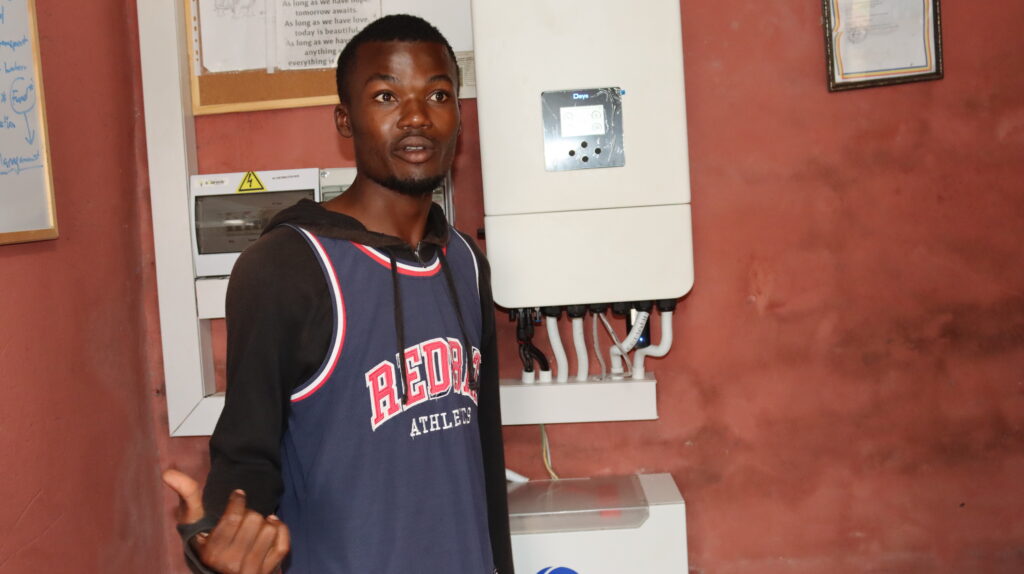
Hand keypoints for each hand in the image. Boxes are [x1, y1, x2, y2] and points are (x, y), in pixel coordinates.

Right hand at [163, 469, 289, 573]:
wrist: (222, 572)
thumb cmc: (208, 540)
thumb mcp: (193, 521)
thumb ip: (187, 495)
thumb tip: (168, 473)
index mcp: (211, 552)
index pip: (233, 517)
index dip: (238, 500)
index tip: (238, 495)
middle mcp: (230, 564)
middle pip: (253, 520)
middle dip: (250, 513)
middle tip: (245, 518)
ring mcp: (250, 570)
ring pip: (269, 530)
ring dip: (266, 523)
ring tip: (256, 525)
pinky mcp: (268, 572)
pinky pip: (283, 544)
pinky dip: (280, 531)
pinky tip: (271, 529)